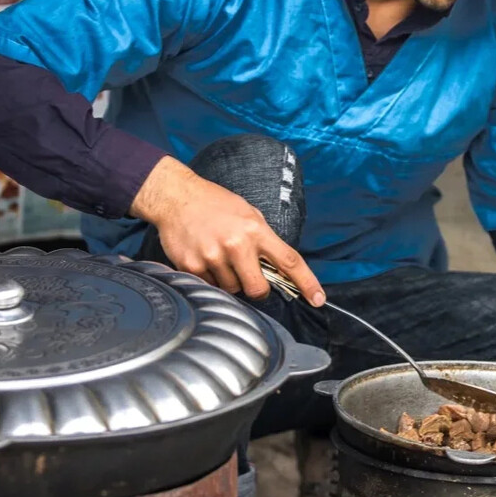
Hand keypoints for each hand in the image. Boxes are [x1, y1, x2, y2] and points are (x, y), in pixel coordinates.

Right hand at [129, 156, 325, 305]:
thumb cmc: (215, 204)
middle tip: (247, 275)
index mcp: (255, 230)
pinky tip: (204, 257)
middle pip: (258, 290)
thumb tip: (277, 268)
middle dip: (257, 289)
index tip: (318, 299)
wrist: (176, 197)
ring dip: (230, 281)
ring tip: (219, 256)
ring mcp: (213, 257)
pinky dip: (210, 279)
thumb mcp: (248, 214)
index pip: (289, 261)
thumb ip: (263, 241)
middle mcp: (236, 245)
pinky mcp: (192, 267)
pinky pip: (210, 287)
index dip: (307, 283)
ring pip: (232, 290)